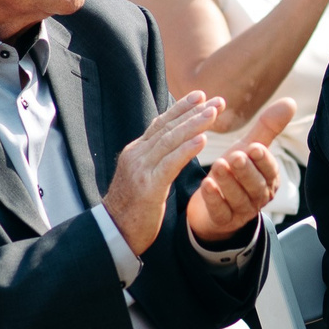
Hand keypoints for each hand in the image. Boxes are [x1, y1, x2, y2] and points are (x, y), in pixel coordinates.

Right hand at [101, 91, 225, 255]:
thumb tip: (172, 149)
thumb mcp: (143, 178)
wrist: (112, 233)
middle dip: (194, 111)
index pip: (161, 124)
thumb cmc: (131, 210)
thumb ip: (155, 162)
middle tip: (217, 100)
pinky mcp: (148, 187)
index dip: (181, 109)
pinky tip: (203, 140)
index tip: (201, 96)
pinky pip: (170, 164)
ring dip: (194, 124)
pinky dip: (187, 149)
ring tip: (213, 112)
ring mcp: (141, 169)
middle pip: (168, 127)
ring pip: (170, 141)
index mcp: (137, 152)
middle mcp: (137, 155)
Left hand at [188, 98, 295, 244]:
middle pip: (256, 185)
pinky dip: (214, 199)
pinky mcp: (223, 221)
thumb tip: (291, 101)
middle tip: (236, 156)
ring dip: (228, 182)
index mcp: (269, 178)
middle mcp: (259, 196)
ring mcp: (241, 211)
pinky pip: (220, 212)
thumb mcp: (249, 149)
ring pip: (238, 198)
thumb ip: (268, 128)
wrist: (214, 206)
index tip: (254, 147)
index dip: (263, 159)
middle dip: (246, 171)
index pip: (270, 169)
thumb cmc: (235, 173)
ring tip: (217, 166)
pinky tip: (206, 185)